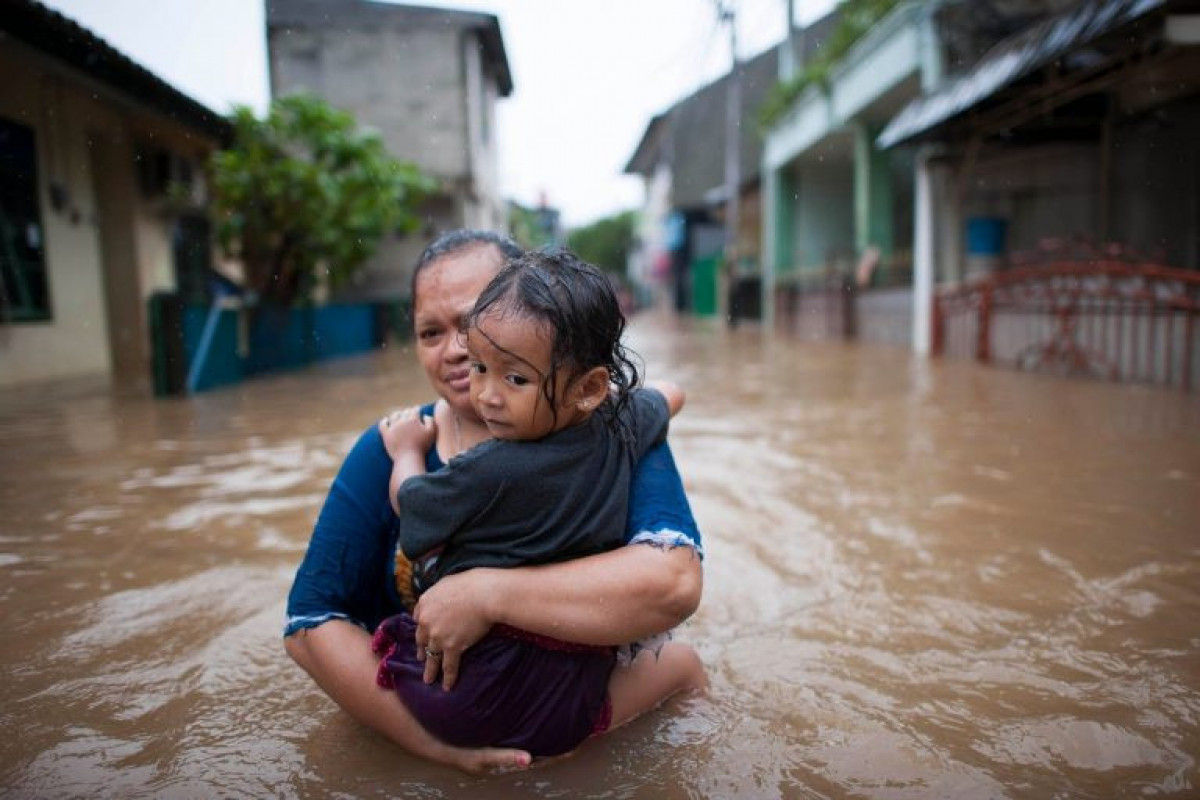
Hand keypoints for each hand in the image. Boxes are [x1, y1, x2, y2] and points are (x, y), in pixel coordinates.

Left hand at [378, 406, 436, 458]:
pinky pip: (383, 424)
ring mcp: (393, 427)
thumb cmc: (422, 446)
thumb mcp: (432, 433)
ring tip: (399, 416)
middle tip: (410, 414)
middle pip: (405, 412)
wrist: (409, 458)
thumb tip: (425, 415)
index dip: (417, 410)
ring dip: (398, 415)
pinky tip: (386, 421)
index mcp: (413, 419)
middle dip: (408, 412)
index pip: (415, 410)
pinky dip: (384, 421)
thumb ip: (430, 421)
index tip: (418, 410)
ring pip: (394, 416)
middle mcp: (402, 421)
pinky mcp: (386, 434)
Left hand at [412, 568, 500, 689]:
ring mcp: (438, 636)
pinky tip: (447, 686)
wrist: (485, 594)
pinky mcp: (452, 646)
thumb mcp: (448, 581)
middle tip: (422, 657)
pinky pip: (448, 665)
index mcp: (425, 602)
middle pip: (421, 639)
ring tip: (428, 680)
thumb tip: (444, 595)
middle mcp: (426, 621)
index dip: (422, 625)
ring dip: (430, 670)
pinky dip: (448, 677)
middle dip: (422, 649)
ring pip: (432, 656)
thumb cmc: (472, 583)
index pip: (418, 617)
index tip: (424, 632)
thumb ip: (440, 591)